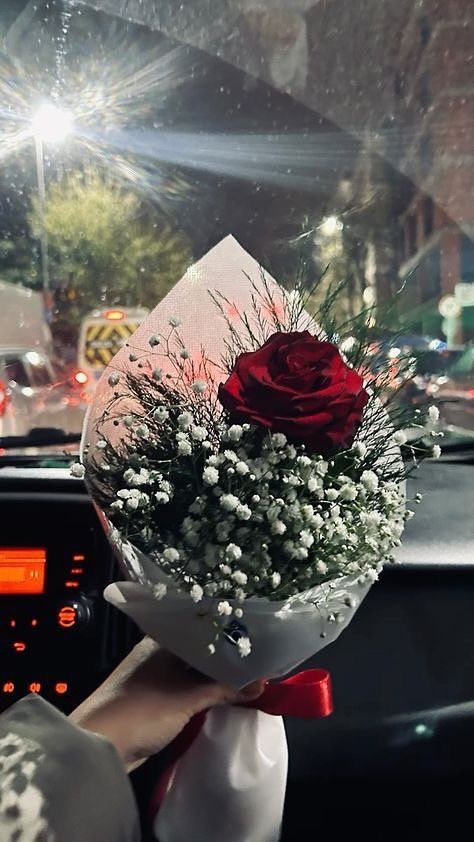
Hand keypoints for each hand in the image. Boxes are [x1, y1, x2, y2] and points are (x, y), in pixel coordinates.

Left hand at [69, 638, 264, 771]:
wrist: (102, 744)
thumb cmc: (144, 708)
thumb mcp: (189, 697)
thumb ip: (225, 689)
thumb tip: (262, 684)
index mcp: (163, 640)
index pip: (202, 629)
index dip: (228, 634)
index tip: (257, 637)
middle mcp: (158, 652)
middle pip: (199, 651)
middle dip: (225, 658)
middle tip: (259, 658)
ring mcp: (155, 676)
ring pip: (193, 671)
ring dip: (215, 677)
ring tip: (248, 676)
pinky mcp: (154, 698)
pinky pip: (186, 689)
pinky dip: (203, 692)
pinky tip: (224, 695)